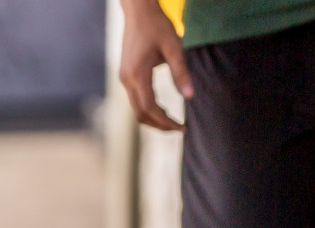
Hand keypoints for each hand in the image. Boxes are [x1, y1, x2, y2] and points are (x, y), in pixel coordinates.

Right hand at [118, 0, 191, 131]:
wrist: (138, 11)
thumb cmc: (157, 26)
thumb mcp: (174, 48)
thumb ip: (181, 73)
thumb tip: (190, 96)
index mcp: (137, 74)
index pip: (149, 108)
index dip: (165, 122)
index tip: (181, 127)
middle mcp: (126, 80)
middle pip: (140, 114)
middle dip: (159, 125)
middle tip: (178, 128)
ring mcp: (124, 78)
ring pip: (136, 109)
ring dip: (153, 118)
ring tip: (172, 120)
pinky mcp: (126, 75)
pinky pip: (135, 99)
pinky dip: (148, 108)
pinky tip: (162, 107)